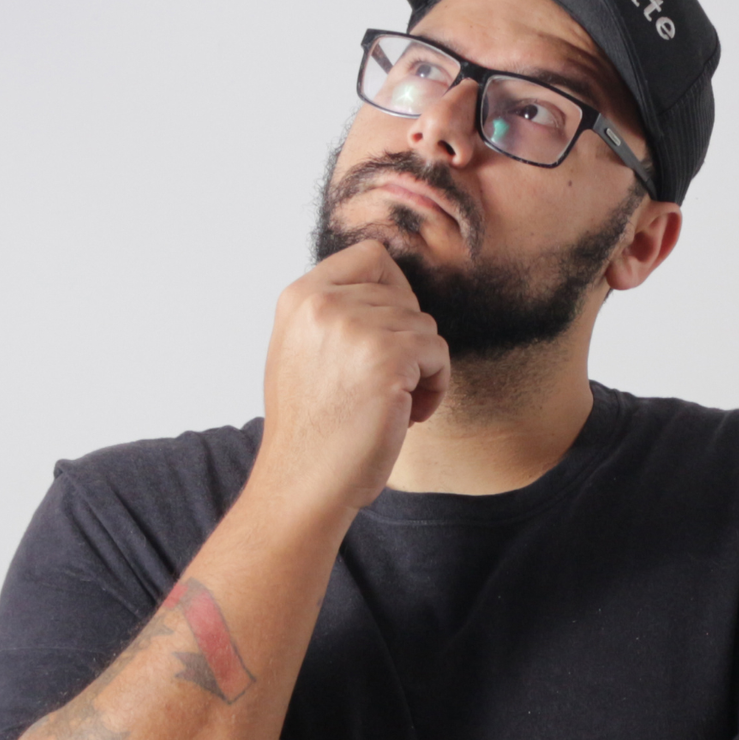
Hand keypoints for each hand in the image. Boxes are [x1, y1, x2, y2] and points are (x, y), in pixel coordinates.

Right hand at [254, 239, 449, 509]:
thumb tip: (389, 290)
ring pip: (425, 327)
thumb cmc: (310, 429)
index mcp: (299, 297)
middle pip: (405, 298)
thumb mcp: (301, 351)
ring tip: (393, 405)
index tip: (388, 334)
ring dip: (421, 369)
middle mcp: (324, 303)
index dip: (395, 291)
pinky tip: (408, 416)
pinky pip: (439, 354)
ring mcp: (356, 327)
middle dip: (406, 343)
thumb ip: (333, 313)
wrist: (302, 482)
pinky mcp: (389, 357)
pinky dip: (435, 387)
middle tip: (384, 388)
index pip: (371, 256)